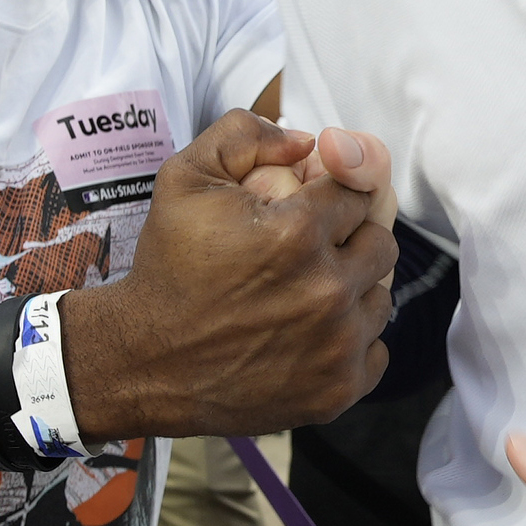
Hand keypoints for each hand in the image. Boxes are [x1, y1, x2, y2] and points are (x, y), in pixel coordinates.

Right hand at [74, 112, 395, 438]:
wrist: (145, 360)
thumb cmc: (167, 266)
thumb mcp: (185, 178)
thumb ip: (245, 134)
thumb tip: (306, 141)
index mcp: (298, 232)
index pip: (359, 193)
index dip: (332, 198)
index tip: (306, 213)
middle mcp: (326, 290)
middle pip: (380, 244)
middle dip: (348, 242)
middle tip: (304, 256)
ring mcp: (336, 346)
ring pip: (380, 298)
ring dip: (351, 292)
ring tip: (303, 296)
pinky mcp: (337, 390)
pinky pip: (375, 353)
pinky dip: (350, 344)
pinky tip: (310, 336)